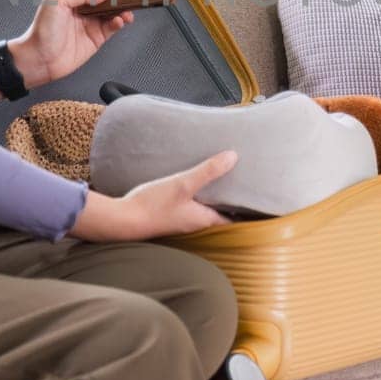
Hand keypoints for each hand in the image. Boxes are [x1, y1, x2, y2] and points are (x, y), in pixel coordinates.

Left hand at [11, 0, 132, 87]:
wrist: (41, 60)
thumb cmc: (42, 29)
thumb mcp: (57, 1)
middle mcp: (81, 0)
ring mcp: (91, 17)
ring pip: (113, 3)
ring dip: (123, 1)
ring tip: (130, 0)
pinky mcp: (98, 34)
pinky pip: (116, 23)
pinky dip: (121, 20)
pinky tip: (122, 19)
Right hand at [68, 151, 237, 241]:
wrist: (122, 220)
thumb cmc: (153, 206)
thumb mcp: (183, 184)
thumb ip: (207, 171)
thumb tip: (233, 157)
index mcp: (205, 219)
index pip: (234, 218)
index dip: (247, 210)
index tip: (258, 198)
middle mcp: (196, 222)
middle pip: (221, 212)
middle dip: (232, 199)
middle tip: (243, 182)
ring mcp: (182, 219)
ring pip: (205, 208)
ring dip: (214, 196)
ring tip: (223, 177)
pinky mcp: (169, 214)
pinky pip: (190, 204)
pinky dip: (198, 194)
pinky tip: (193, 180)